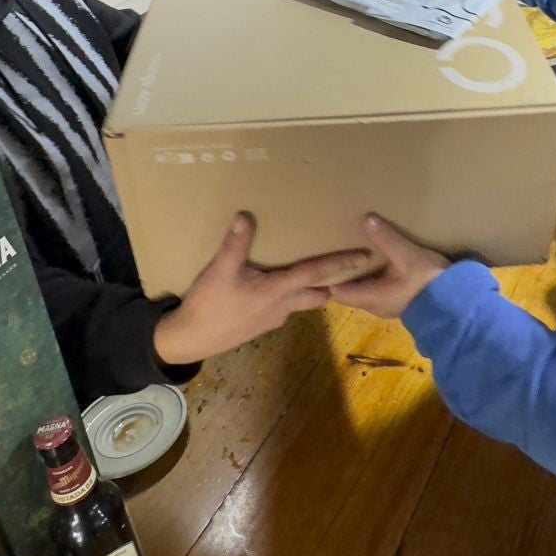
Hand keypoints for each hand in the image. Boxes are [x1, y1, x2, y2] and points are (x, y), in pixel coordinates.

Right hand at [153, 213, 373, 364]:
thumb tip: (245, 216)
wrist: (192, 339)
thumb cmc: (210, 304)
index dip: (340, 263)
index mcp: (278, 290)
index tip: (364, 256)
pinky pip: (286, 309)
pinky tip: (281, 290)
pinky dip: (292, 298)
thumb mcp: (220, 271)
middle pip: (318, 294)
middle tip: (350, 270)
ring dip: (313, 291)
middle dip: (334, 282)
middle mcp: (282, 306)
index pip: (316, 273)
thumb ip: (235, 244)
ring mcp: (273, 318)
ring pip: (302, 303)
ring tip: (318, 276)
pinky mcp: (262, 325)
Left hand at [328, 214, 451, 319]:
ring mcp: (386, 307)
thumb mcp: (407, 256)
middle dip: (343, 275)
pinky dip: (372, 279)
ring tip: (356, 256)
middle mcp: (374, 306)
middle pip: (348, 292)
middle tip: (337, 253)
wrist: (458, 303)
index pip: (337, 292)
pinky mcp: (399, 304)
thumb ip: (386, 238)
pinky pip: (377, 292)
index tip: (325, 260)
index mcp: (370, 297)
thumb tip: (367, 219)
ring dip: (359, 277)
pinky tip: (378, 265)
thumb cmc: (428, 282)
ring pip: (363, 293)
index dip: (329, 278)